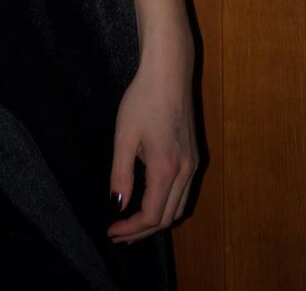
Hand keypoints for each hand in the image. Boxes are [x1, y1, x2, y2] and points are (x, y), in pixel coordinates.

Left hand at [107, 49, 197, 244]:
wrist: (169, 72)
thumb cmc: (143, 99)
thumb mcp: (124, 136)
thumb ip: (121, 174)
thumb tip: (118, 205)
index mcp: (167, 169)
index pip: (151, 216)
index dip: (131, 229)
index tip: (112, 231)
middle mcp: (185, 171)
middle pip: (167, 217)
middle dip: (142, 231)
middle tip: (119, 234)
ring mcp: (193, 164)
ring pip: (178, 207)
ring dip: (156, 220)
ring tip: (132, 223)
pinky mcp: (193, 155)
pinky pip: (183, 192)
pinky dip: (167, 204)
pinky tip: (150, 199)